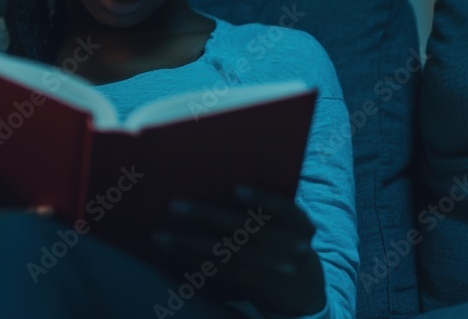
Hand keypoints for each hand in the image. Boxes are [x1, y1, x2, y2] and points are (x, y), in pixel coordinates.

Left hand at [151, 185, 324, 316]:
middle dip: (207, 217)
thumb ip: (263, 207)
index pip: (284, 208)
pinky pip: (221, 274)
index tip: (235, 188)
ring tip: (160, 236)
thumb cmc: (286, 238)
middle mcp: (290, 247)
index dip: (261, 199)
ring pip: (226, 256)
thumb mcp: (288, 223)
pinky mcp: (257, 289)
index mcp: (300, 224)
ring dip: (189, 245)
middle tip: (174, 206)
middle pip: (244, 231)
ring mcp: (274, 271)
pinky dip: (195, 263)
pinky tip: (174, 254)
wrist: (306, 288)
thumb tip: (212, 178)